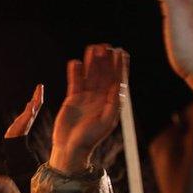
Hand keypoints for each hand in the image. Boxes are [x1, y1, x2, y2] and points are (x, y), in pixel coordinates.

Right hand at [4, 84, 43, 138]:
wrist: (14, 140)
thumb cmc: (18, 131)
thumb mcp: (23, 121)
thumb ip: (28, 113)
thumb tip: (32, 104)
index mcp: (32, 114)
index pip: (38, 102)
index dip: (39, 94)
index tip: (40, 86)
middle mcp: (31, 115)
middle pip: (37, 102)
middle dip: (38, 94)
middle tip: (40, 85)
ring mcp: (28, 117)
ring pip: (33, 106)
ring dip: (35, 98)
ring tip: (36, 92)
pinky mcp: (23, 119)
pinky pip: (28, 110)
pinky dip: (29, 105)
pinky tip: (29, 104)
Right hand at [48, 44, 125, 173]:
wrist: (71, 146)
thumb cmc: (91, 137)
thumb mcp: (106, 122)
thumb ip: (113, 103)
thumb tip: (119, 86)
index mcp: (111, 102)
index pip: (117, 79)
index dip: (119, 66)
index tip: (121, 52)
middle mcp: (100, 97)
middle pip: (104, 74)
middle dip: (105, 60)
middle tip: (106, 46)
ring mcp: (86, 97)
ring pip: (90, 75)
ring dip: (92, 62)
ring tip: (92, 48)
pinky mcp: (72, 98)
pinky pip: (75, 81)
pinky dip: (76, 72)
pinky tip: (76, 62)